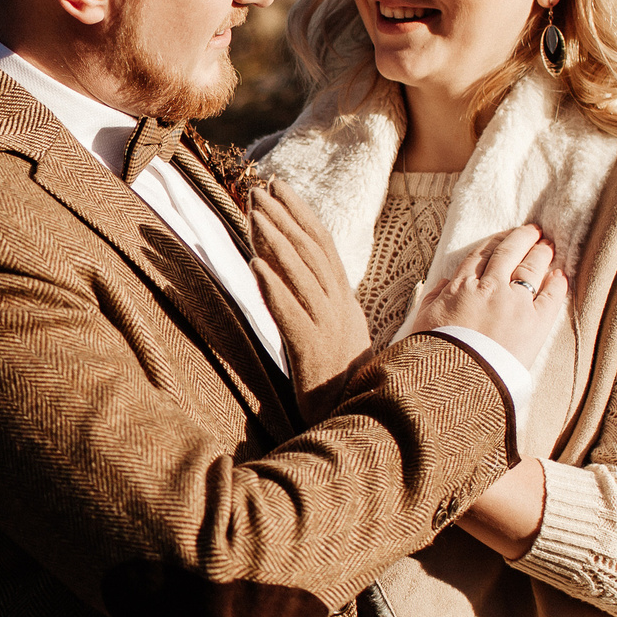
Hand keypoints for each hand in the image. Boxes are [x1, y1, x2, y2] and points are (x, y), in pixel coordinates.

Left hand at [249, 181, 370, 420]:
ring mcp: (329, 330)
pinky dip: (273, 289)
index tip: (279, 186)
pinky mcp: (314, 355)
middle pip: (312, 253)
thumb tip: (297, 277)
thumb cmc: (344, 387)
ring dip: (275, 241)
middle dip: (284, 216)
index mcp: (345, 303)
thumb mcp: (336, 337)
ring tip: (253, 213)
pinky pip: (292, 316)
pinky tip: (254, 267)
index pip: (324, 247)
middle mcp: (340, 310)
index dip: (301, 214)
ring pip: (302, 276)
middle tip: (259, 188)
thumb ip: (320, 306)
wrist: (363, 430)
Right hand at [416, 223, 567, 373]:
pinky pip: (550, 296)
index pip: (480, 256)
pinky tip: (560, 275)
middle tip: (532, 230)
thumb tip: (443, 284)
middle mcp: (489, 288)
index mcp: (460, 287)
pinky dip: (556, 283)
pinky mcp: (534, 323)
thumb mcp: (423, 320)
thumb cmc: (433, 354)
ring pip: (530, 268)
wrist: (453, 380)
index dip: (494, 244)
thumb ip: (433, 298)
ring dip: (540, 253)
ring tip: (548, 244)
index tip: (502, 238)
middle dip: (521, 239)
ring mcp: (514, 303)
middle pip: (508, 254)